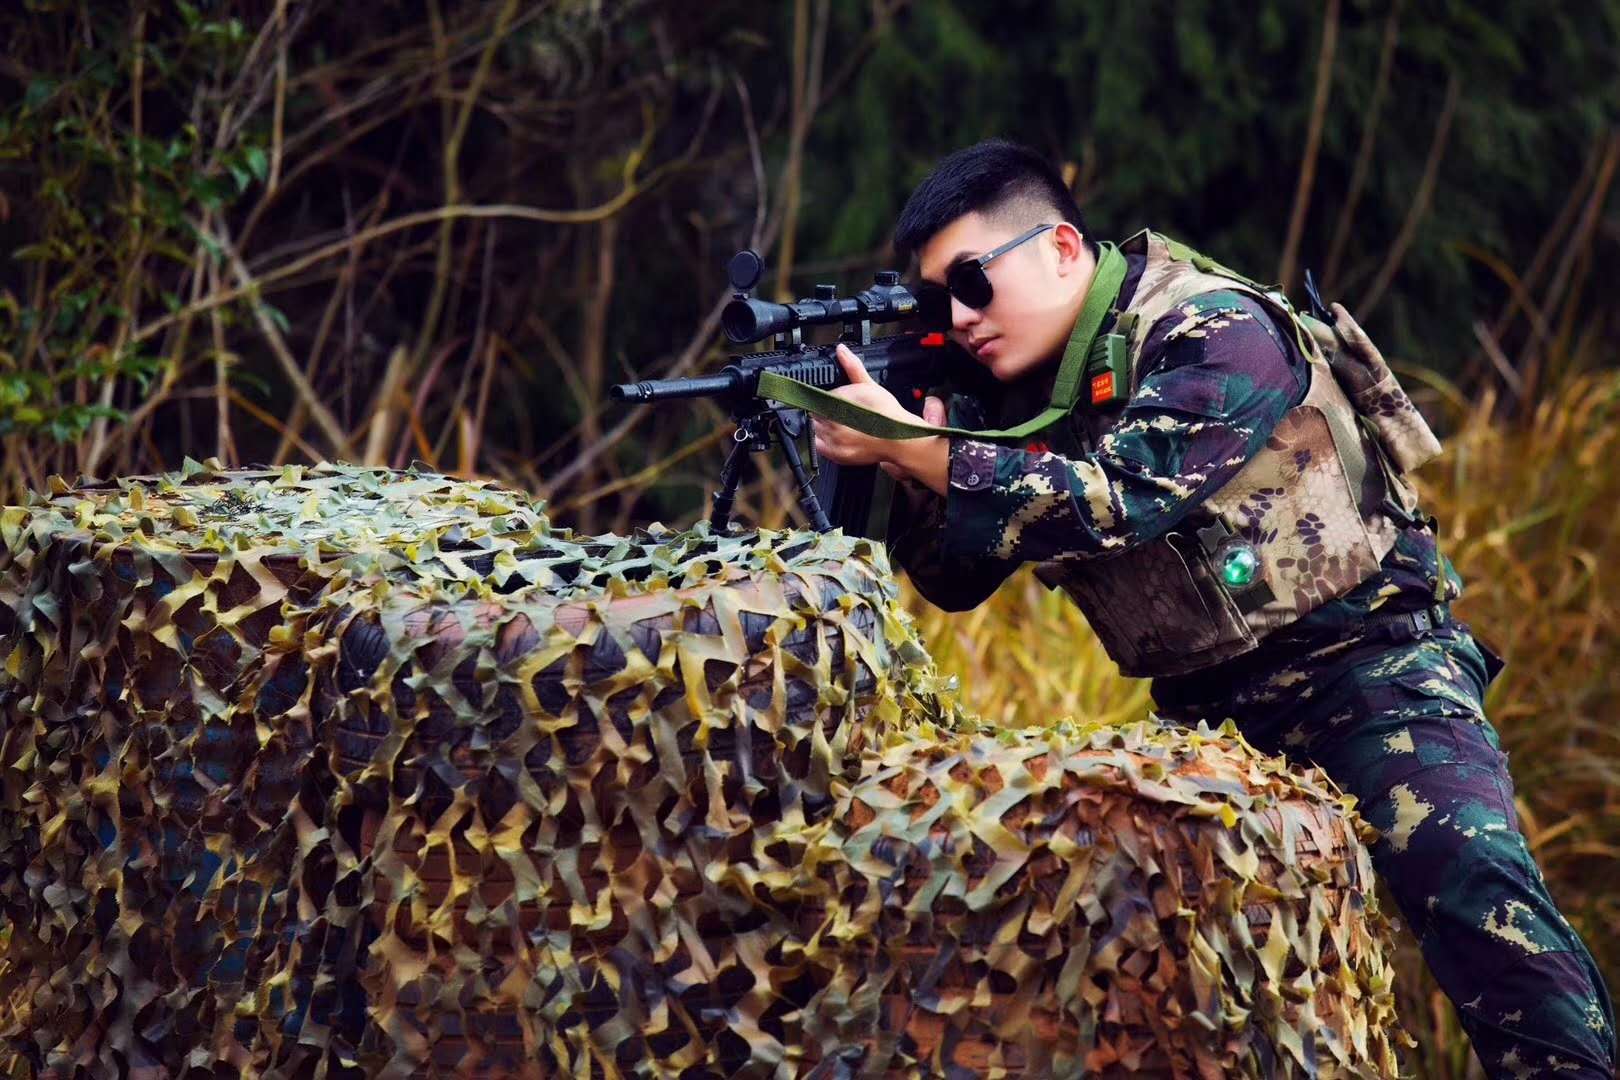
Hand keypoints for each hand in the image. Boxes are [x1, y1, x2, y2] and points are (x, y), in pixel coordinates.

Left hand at [809, 344, 939, 466]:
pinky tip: (841, 438)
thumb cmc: (888, 414)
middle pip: (816, 413)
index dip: (828, 399)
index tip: (838, 403)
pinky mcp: (835, 454)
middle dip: (826, 412)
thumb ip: (852, 367)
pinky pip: (820, 446)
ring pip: (816, 429)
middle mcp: (832, 420)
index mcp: (838, 400)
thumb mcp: (869, 385)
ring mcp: (833, 438)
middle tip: (844, 415)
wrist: (899, 439)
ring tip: (845, 426)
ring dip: (824, 427)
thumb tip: (842, 350)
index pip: (819, 397)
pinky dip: (826, 442)